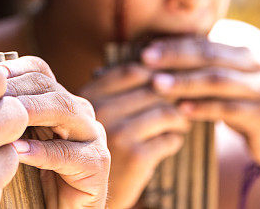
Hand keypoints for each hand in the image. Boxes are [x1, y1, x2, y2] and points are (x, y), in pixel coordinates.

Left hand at [1, 56, 109, 208]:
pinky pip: (67, 153)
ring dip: (31, 111)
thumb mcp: (16, 137)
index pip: (39, 70)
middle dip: (17, 88)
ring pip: (63, 110)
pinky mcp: (97, 164)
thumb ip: (6, 114)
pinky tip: (18, 152)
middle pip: (49, 86)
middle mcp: (79, 110)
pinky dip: (41, 152)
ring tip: (5, 118)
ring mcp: (92, 135)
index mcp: (60, 99)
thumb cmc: (31, 175)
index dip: (14, 69)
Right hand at [79, 63, 188, 208]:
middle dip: (171, 98)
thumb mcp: (90, 117)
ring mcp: (118, 133)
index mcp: (89, 95)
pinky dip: (174, 141)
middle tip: (178, 107)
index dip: (154, 74)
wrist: (81, 200)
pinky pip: (169, 140)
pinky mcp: (135, 157)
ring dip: (178, 120)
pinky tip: (169, 144)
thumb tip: (145, 63)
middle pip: (153, 90)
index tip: (163, 85)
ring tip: (178, 125)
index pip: (131, 71)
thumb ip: (110, 92)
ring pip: (165, 113)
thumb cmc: (89, 152)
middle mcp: (101, 110)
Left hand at [143, 36, 259, 167]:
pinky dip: (204, 108)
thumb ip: (199, 68)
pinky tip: (182, 110)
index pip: (203, 43)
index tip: (145, 50)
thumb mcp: (223, 83)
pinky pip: (230, 109)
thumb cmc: (240, 104)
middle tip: (146, 61)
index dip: (174, 45)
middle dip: (175, 57)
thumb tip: (153, 57)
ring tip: (158, 85)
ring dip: (185, 82)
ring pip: (218, 81)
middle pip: (209, 56)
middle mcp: (255, 65)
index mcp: (242, 51)